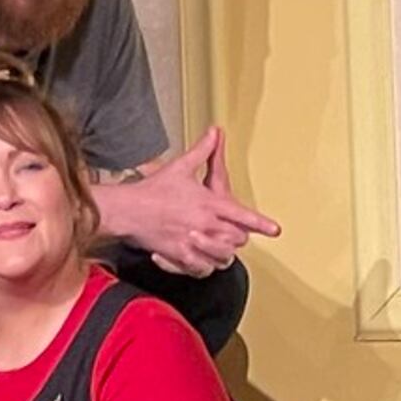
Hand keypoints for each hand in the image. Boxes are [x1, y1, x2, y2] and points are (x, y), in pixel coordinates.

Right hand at [113, 131, 281, 275]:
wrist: (126, 210)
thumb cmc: (153, 190)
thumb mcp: (180, 167)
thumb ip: (203, 151)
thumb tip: (214, 133)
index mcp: (208, 203)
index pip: (241, 215)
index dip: (260, 223)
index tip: (274, 229)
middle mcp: (204, 224)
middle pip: (236, 239)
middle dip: (239, 237)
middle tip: (235, 234)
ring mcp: (192, 242)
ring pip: (222, 256)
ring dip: (224, 253)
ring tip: (220, 248)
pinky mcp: (178, 255)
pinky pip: (201, 268)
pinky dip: (205, 267)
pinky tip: (203, 261)